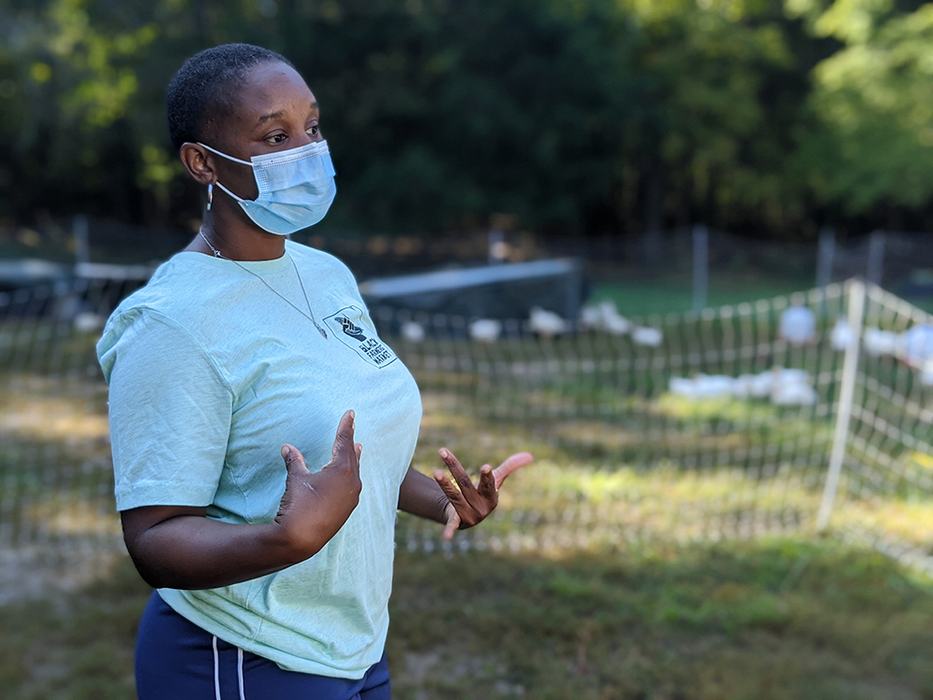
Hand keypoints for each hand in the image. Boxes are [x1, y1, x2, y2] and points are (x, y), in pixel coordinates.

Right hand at [275, 409, 362, 557]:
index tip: (350, 413)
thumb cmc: (298, 505)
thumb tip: (287, 447)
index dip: (346, 426)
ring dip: (354, 458)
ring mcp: (352, 497)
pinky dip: (351, 475)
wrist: (301, 538)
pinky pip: (353, 485)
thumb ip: (294, 461)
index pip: (344, 441)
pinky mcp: (347, 509)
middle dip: (350, 440)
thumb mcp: (296, 479)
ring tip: (357, 448)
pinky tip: (350, 477)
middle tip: (352, 426)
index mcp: (342, 470)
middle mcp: (352, 482)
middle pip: (353, 455)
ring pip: (355, 471)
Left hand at [433, 449, 533, 539]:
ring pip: (454, 495)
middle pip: (465, 483)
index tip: (486, 467)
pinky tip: (446, 538)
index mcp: (490, 496)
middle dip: (454, 468)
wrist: (469, 514)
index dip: (487, 477)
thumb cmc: (484, 494)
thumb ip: (510, 467)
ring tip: (436, 472)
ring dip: (445, 484)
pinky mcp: (456, 521)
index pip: (488, 485)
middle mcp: (480, 506)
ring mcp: (468, 514)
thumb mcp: (497, 480)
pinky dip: (450, 530)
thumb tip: (531, 455)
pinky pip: (453, 525)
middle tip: (443, 452)